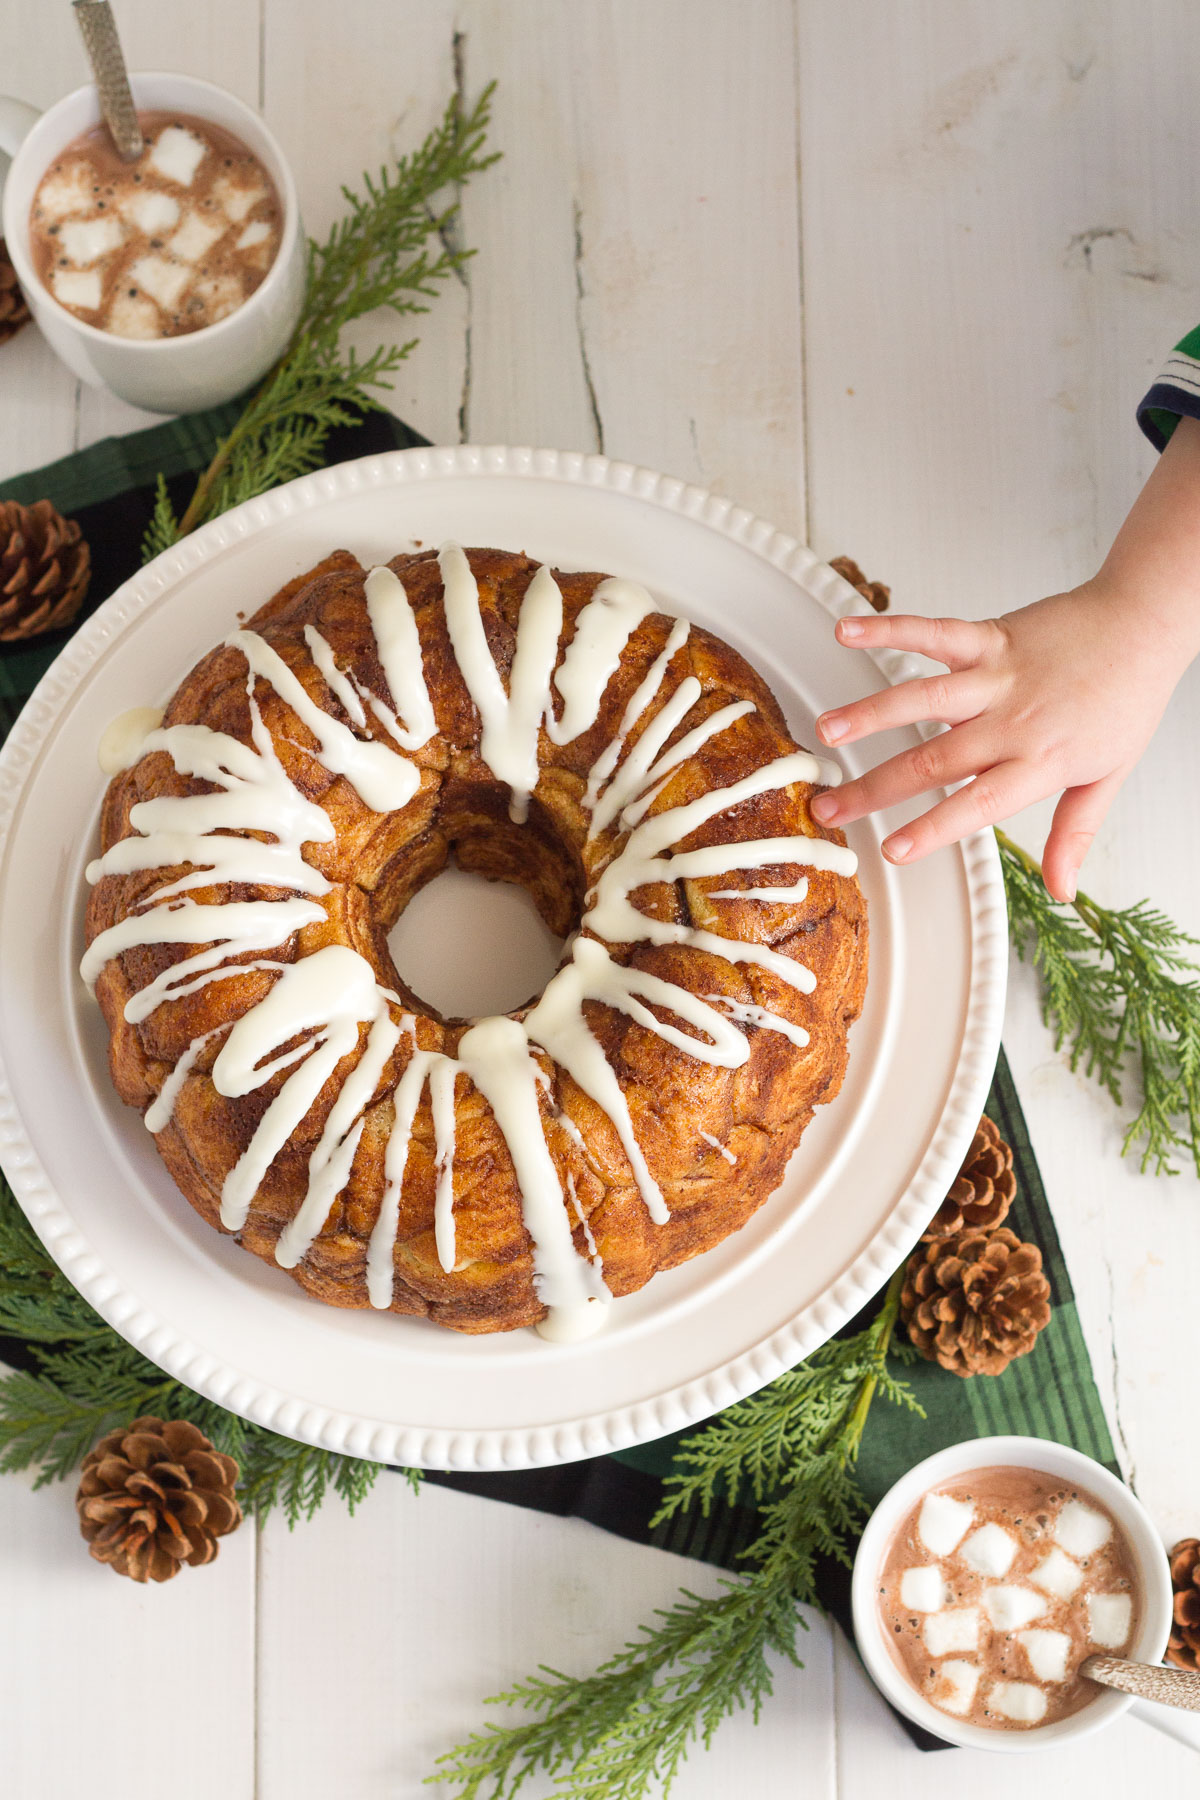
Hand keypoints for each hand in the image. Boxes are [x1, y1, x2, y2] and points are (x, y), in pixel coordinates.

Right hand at [809, 581, 1184, 901]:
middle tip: (828, 807)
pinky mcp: (989, 636)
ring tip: (827, 732)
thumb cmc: (1126, 696)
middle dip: (874, 787)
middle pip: (934, 759)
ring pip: (924, 697)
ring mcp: (997, 676)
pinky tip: (848, 631)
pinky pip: (934, 632)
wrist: (1145, 621)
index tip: (891, 851)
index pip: (980, 803)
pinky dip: (889, 628)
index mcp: (1040, 760)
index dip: (933, 828)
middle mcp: (1013, 720)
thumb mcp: (1108, 777)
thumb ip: (1074, 834)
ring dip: (870, 714)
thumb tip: (1061, 890)